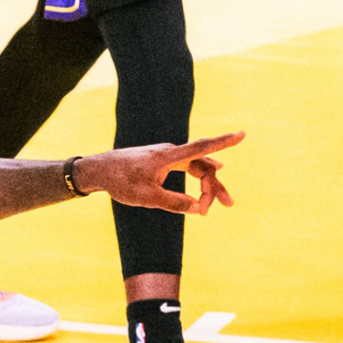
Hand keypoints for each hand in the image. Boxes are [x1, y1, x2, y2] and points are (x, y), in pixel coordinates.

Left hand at [79, 133, 242, 214]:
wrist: (100, 170)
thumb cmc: (121, 182)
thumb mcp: (147, 197)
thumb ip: (173, 203)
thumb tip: (198, 208)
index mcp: (168, 156)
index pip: (201, 148)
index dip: (223, 143)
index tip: (242, 134)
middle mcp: (171, 152)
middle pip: (203, 166)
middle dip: (215, 186)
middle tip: (227, 205)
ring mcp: (168, 156)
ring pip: (195, 168)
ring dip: (206, 186)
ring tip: (210, 207)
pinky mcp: (163, 162)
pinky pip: (186, 169)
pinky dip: (194, 181)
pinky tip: (203, 187)